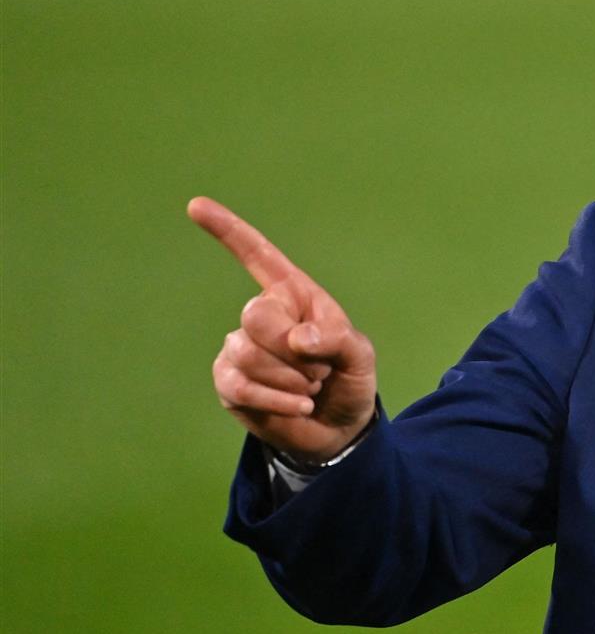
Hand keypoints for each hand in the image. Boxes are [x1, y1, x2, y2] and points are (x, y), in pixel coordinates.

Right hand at [188, 197, 377, 461]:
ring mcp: (240, 347)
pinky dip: (276, 400)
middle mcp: (264, 314)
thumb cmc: (349, 380)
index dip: (228, 230)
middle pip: (256, 316)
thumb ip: (338, 340)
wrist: (337, 428)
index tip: (195, 205)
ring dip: (290, 379)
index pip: (258, 255)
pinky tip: (299, 406)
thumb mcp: (360, 357)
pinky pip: (240, 385)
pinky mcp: (228, 382)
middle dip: (292, 350)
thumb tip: (297, 340)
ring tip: (309, 387)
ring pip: (248, 354)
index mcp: (295, 294)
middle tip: (319, 369)